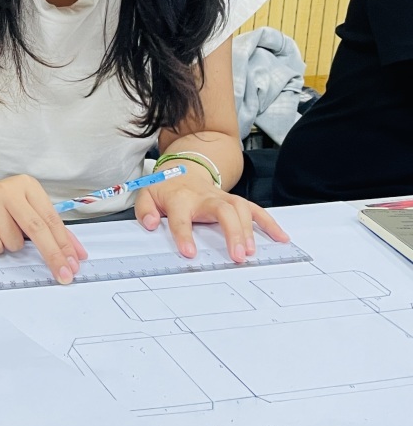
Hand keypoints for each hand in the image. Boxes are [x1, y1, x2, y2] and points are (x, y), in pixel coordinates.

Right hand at [0, 175, 87, 283]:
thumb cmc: (4, 210)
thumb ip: (53, 231)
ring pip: (14, 241)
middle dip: (52, 255)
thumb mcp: (29, 212)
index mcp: (28, 185)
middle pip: (37, 228)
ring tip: (2, 232)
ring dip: (12, 246)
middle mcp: (9, 189)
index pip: (51, 218)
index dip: (64, 244)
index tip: (74, 264)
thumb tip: (77, 255)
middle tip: (64, 275)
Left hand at [135, 173, 289, 261]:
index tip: (190, 253)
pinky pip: (256, 210)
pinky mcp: (236, 201)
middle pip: (222, 210)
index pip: (182, 217)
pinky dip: (270, 223)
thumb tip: (151, 224)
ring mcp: (223, 198)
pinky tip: (280, 237)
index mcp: (180, 199)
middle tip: (236, 256)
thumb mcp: (147, 195)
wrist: (184, 169)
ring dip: (248, 230)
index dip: (184, 235)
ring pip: (241, 209)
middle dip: (232, 232)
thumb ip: (145, 210)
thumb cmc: (167, 188)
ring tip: (251, 252)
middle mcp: (204, 197)